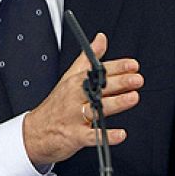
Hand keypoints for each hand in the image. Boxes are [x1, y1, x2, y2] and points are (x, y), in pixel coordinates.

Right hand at [23, 33, 142, 164]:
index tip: (133, 65)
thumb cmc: (57, 103)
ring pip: (97, 109)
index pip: (98, 71)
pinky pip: (92, 137)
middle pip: (99, 88)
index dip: (117, 67)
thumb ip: (88, 58)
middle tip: (137, 79)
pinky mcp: (75, 136)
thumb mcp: (70, 76)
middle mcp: (76, 97)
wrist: (37, 131)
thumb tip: (101, 39)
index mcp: (76, 81)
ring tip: (133, 98)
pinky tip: (120, 134)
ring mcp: (75, 117)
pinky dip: (106, 136)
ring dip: (116, 103)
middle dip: (120, 82)